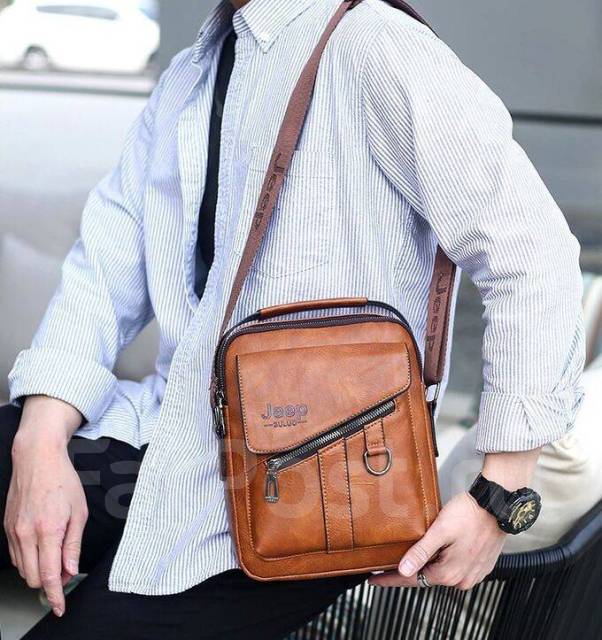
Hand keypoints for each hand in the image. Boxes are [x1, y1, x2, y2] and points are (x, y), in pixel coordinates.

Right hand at [4, 396, 84, 616]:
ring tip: (56, 554)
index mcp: (48, 531)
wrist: (37, 459)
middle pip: (34, 578)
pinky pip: (16, 555)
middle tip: (66, 569)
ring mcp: (13, 532)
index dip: (56, 596)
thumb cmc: (63, 481)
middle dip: (50, 582)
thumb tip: (71, 571)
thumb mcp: (79, 512)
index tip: (60, 608)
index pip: (51, 576)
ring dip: (39, 571)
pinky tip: (42, 547)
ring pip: (23, 569)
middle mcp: (26, 534)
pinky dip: (29, 559)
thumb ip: (73, 545)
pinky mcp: (7, 528)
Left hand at [369, 491, 504, 589]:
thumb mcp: (439, 530)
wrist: (497, 506)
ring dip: (428, 563)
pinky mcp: (480, 565)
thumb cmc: (469, 514)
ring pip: (441, 571)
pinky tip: (438, 549)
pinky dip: (444, 560)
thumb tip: (403, 570)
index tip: (373, 580)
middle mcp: (462, 579)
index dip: (390, 579)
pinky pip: (455, 567)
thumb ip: (421, 552)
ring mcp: (473, 574)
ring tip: (413, 552)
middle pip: (426, 576)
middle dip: (409, 569)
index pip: (411, 580)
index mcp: (449, 574)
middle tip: (387, 562)